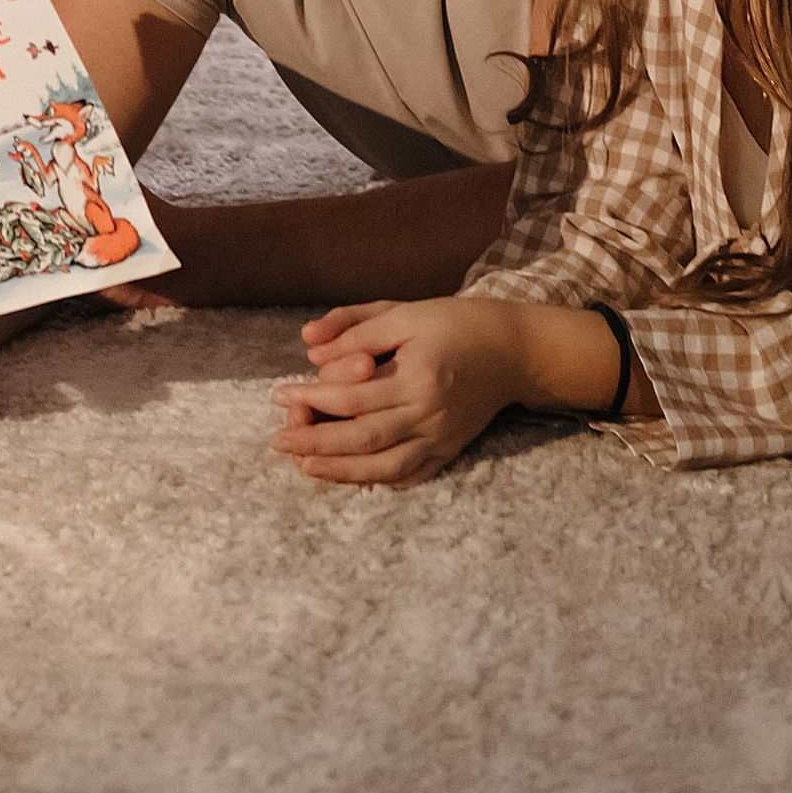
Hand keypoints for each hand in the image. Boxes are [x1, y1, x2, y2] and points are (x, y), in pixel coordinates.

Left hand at [269, 297, 526, 487]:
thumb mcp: (405, 312)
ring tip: (304, 465)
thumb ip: (356, 328)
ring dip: (340, 470)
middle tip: (278, 440)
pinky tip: (350, 477)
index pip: (354, 394)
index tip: (279, 394)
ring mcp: (441, 438)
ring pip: (384, 465)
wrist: (513, 350)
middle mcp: (430, 413)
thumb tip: (310, 348)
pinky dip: (378, 480)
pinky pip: (410, 475)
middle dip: (316, 441)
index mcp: (419, 375)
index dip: (313, 396)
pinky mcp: (448, 451)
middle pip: (364, 436)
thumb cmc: (455, 322)